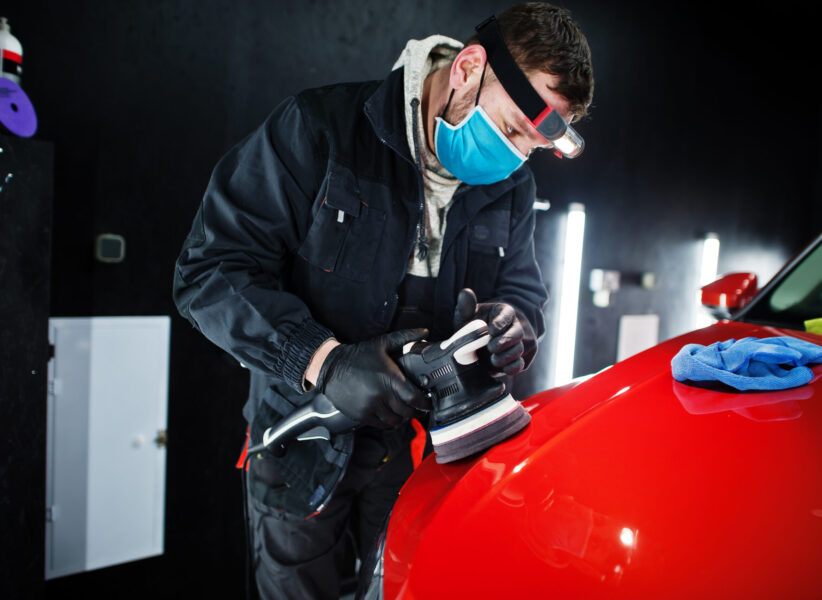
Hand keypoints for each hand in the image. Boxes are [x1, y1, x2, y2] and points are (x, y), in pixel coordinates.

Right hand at [316, 329, 430, 428]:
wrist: (331, 367)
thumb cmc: (358, 355)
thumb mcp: (381, 343)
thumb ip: (405, 337)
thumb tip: (424, 331)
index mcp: (389, 378)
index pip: (415, 399)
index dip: (425, 403)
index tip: (429, 402)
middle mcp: (381, 395)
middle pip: (407, 412)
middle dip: (416, 411)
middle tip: (419, 408)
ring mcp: (371, 407)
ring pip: (395, 421)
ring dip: (402, 418)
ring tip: (404, 412)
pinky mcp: (361, 415)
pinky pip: (382, 425)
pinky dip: (389, 422)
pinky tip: (391, 416)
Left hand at [453, 288, 534, 376]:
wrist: (480, 346)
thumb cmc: (474, 327)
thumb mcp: (468, 316)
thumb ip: (466, 307)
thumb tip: (465, 293)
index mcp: (504, 312)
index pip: (507, 314)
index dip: (500, 323)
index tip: (490, 330)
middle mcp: (517, 326)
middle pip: (517, 333)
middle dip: (504, 342)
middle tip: (491, 347)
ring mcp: (521, 343)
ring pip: (519, 350)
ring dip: (506, 356)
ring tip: (493, 359)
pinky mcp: (522, 359)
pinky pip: (521, 364)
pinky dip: (512, 368)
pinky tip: (502, 367)